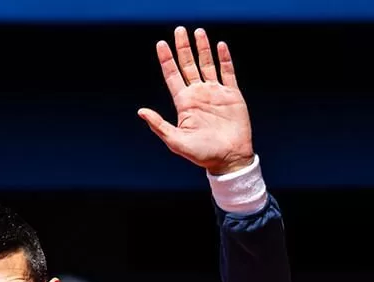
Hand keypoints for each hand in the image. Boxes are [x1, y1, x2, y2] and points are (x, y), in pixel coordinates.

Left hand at [137, 27, 254, 175]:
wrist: (229, 159)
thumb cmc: (202, 155)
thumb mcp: (176, 142)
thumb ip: (159, 126)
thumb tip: (141, 111)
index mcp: (184, 103)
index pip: (173, 75)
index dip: (167, 60)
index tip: (161, 44)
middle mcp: (198, 94)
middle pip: (188, 65)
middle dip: (183, 47)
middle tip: (179, 30)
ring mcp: (215, 93)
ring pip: (207, 64)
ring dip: (203, 48)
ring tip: (198, 31)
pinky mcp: (231, 95)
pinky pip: (227, 72)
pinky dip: (224, 59)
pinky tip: (220, 46)